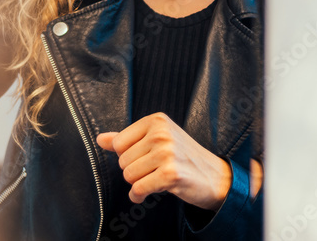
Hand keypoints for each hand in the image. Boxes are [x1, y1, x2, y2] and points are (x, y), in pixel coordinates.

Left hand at [96, 112, 231, 210]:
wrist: (215, 176)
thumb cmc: (184, 157)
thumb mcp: (158, 140)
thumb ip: (127, 139)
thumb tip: (100, 139)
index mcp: (157, 120)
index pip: (119, 142)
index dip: (128, 155)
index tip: (145, 158)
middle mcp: (161, 133)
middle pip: (123, 161)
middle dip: (134, 171)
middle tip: (154, 170)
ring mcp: (166, 153)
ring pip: (129, 175)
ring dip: (138, 183)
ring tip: (155, 179)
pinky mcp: (170, 174)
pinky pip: (138, 188)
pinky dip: (140, 195)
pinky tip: (150, 192)